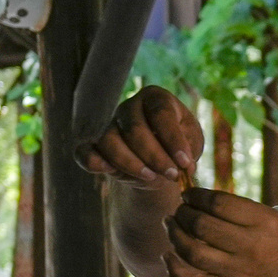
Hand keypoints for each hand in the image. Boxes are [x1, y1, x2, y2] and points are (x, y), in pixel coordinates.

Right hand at [79, 87, 200, 186]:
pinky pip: (85, 151)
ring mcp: (109, 124)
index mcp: (156, 98)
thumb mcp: (192, 144)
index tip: (185, 163)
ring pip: (109, 140)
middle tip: (171, 175)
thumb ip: (189, 150)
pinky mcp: (93, 145)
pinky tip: (109, 171)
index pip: (161, 114)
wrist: (158, 163)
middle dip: (155, 156)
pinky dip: (94, 162)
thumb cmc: (178, 147)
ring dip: (130, 163)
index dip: (173, 140)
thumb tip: (183, 165)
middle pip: (135, 129)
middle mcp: (129, 107)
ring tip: (151, 178)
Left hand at [162, 185, 277, 276]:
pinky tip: (167, 257)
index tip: (188, 195)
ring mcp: (238, 271)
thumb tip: (200, 201)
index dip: (195, 195)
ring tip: (170, 225)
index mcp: (263, 221)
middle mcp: (250, 245)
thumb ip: (241, 211)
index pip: (217, 202)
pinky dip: (174, 270)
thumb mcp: (274, 220)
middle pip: (201, 225)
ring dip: (174, 235)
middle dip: (182, 213)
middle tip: (179, 211)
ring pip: (192, 251)